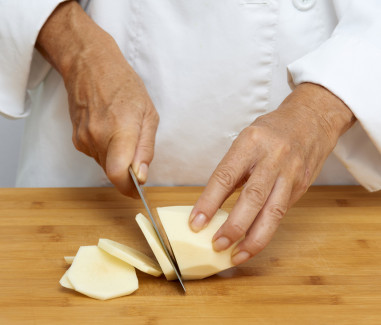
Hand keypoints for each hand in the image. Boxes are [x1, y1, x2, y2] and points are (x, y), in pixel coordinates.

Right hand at [36, 1, 158, 195]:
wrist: (90, 67)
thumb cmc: (124, 86)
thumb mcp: (148, 115)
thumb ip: (145, 149)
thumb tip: (142, 176)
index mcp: (121, 130)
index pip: (119, 173)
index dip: (129, 189)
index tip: (138, 192)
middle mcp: (98, 138)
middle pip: (114, 173)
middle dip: (128, 172)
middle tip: (138, 154)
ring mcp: (84, 140)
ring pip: (105, 165)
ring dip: (117, 159)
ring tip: (123, 134)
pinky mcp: (77, 140)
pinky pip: (96, 156)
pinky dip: (107, 151)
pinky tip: (110, 131)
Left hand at [189, 83, 354, 264]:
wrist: (312, 119)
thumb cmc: (271, 130)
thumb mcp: (246, 140)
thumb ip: (232, 170)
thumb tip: (212, 204)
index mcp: (251, 142)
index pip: (226, 176)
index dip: (209, 202)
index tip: (196, 223)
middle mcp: (273, 158)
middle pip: (252, 198)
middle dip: (233, 226)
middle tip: (216, 245)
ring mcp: (290, 173)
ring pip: (272, 212)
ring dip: (253, 239)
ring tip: (236, 255)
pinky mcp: (301, 186)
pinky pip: (282, 212)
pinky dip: (266, 230)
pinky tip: (253, 242)